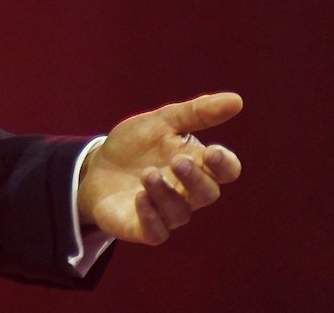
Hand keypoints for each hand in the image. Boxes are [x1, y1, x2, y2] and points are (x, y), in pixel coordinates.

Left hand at [76, 92, 242, 245]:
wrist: (96, 165)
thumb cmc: (137, 144)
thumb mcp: (163, 121)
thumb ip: (198, 112)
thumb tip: (237, 100)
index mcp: (199, 164)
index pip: (226, 171)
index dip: (224, 165)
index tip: (213, 152)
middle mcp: (188, 192)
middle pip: (208, 194)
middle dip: (196, 179)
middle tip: (178, 161)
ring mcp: (167, 212)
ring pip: (181, 213)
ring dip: (166, 193)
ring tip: (148, 174)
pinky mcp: (143, 228)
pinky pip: (157, 232)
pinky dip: (151, 217)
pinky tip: (140, 197)